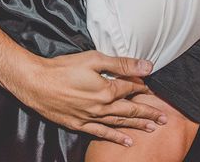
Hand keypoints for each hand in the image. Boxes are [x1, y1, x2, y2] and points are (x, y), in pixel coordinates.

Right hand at [13, 51, 166, 146]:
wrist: (35, 82)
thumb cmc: (62, 68)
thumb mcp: (92, 59)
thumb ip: (120, 64)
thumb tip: (146, 67)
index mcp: (107, 90)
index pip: (130, 89)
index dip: (141, 86)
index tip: (150, 88)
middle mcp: (102, 107)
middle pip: (130, 110)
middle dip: (148, 113)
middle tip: (164, 118)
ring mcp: (90, 118)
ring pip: (119, 123)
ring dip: (137, 125)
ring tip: (152, 128)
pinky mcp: (78, 124)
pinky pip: (102, 133)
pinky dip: (115, 137)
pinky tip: (127, 141)